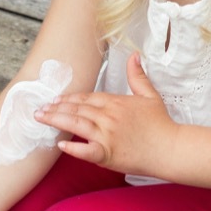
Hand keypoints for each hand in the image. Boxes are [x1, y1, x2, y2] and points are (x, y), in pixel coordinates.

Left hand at [34, 52, 176, 174]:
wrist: (171, 148)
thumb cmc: (161, 124)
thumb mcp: (150, 95)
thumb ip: (137, 76)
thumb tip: (134, 55)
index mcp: (116, 102)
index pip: (87, 98)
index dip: (69, 99)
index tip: (55, 99)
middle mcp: (109, 117)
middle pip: (77, 109)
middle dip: (56, 108)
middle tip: (39, 109)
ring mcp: (107, 135)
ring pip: (76, 124)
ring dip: (57, 121)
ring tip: (42, 119)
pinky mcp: (108, 154)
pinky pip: (86, 151)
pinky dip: (73, 148)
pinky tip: (60, 145)